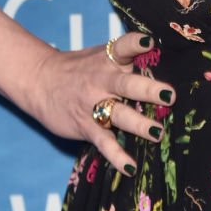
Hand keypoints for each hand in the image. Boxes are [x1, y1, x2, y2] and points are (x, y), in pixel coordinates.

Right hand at [31, 33, 173, 175]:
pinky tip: (130, 167)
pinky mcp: (85, 126)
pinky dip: (117, 156)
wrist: (40, 81)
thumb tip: (160, 60)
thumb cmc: (79, 68)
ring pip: (119, 114)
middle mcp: (102, 80)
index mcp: (108, 58)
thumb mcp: (99, 55)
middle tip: (169, 95)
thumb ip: (125, 58)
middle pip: (127, 84)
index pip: (123, 46)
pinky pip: (104, 143)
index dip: (136, 43)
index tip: (150, 43)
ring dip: (139, 124)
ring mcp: (93, 104)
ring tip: (158, 133)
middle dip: (148, 90)